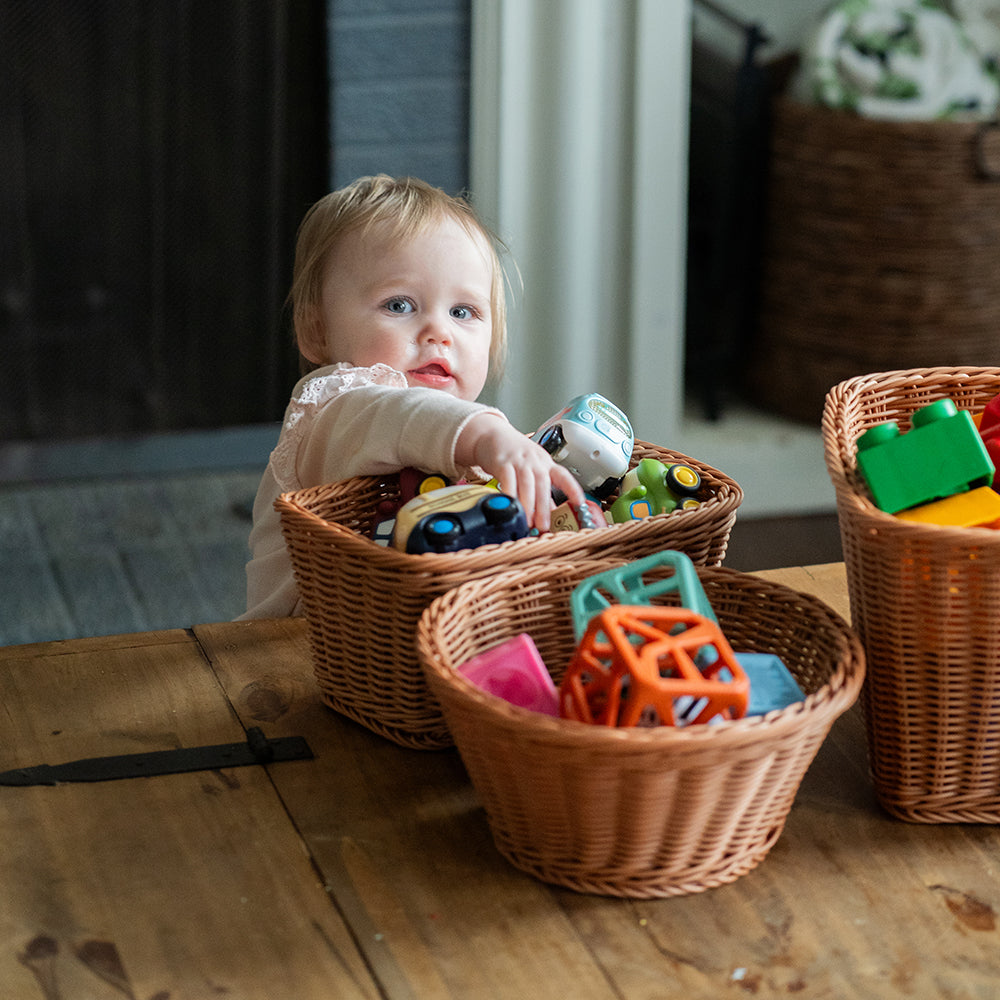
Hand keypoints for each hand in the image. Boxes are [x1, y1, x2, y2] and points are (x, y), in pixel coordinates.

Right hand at [456, 413, 585, 530]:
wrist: (491, 435)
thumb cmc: (514, 454)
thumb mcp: (532, 468)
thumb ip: (541, 489)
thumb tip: (551, 511)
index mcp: (546, 463)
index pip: (564, 476)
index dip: (573, 489)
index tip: (580, 503)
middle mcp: (534, 461)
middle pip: (543, 484)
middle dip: (544, 507)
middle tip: (543, 526)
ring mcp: (519, 461)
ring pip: (526, 484)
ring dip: (527, 505)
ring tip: (527, 522)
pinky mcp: (502, 462)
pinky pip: (507, 480)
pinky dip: (509, 494)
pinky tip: (510, 506)